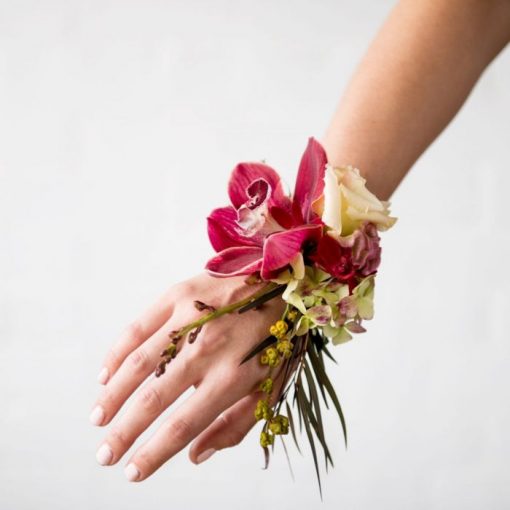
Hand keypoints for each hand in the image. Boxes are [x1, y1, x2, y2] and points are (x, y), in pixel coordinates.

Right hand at [90, 272, 289, 480]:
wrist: (284, 279)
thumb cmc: (279, 337)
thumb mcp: (273, 386)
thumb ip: (236, 425)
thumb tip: (196, 454)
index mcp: (233, 376)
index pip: (183, 425)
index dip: (153, 453)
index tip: (132, 471)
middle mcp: (207, 349)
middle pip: (154, 399)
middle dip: (124, 433)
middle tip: (104, 455)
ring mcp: (190, 319)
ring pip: (138, 364)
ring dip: (113, 396)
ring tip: (98, 419)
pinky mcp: (179, 295)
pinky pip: (137, 328)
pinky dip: (116, 354)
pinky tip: (105, 375)